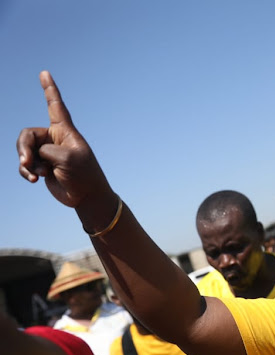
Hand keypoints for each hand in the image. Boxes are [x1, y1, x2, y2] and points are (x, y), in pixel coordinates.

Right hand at [17, 71, 112, 209]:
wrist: (87, 196)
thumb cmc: (84, 175)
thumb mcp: (66, 158)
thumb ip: (44, 151)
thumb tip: (32, 158)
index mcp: (66, 131)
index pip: (55, 106)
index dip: (50, 90)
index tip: (44, 73)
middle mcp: (54, 139)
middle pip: (28, 135)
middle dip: (24, 148)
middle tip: (28, 162)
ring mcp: (47, 153)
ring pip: (23, 150)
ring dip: (26, 162)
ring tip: (35, 175)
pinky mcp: (42, 167)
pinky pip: (25, 165)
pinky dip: (26, 172)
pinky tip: (34, 181)